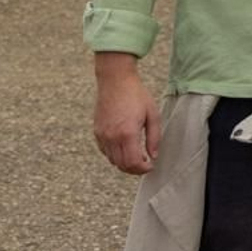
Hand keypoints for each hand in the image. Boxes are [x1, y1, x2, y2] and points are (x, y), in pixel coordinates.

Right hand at [93, 56, 161, 174]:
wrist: (115, 81)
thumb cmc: (136, 95)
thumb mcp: (153, 114)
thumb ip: (154, 137)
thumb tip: (154, 155)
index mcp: (127, 133)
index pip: (132, 163)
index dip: (143, 169)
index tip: (151, 166)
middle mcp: (112, 137)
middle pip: (121, 165)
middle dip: (134, 169)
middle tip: (145, 164)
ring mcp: (102, 135)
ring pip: (112, 160)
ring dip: (124, 163)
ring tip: (137, 156)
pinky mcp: (97, 132)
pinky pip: (105, 151)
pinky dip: (115, 155)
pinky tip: (125, 148)